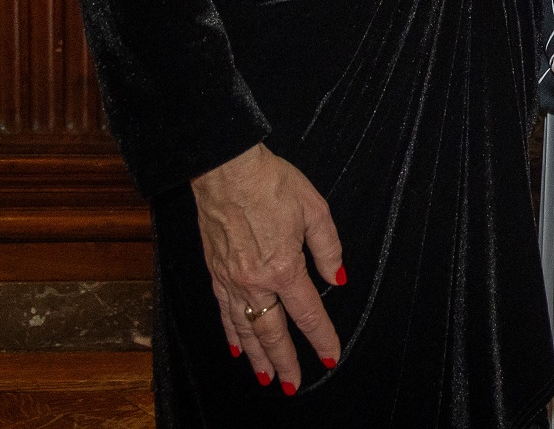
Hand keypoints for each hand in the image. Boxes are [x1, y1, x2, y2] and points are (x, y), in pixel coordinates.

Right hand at [191, 143, 345, 392]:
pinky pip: (223, 311)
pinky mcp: (215, 271)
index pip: (308, 313)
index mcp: (284, 267)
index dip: (321, 337)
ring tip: (266, 377)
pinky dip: (230, 332)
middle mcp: (255, 281)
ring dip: (256, 355)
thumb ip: (329, 248)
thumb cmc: (272, 183)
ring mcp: (231, 279)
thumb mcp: (315, 209)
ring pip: (244, 327)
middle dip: (285, 361)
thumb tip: (338, 279)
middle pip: (271, 332)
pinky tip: (235, 346)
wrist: (224, 169)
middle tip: (292, 384)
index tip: (330, 356)